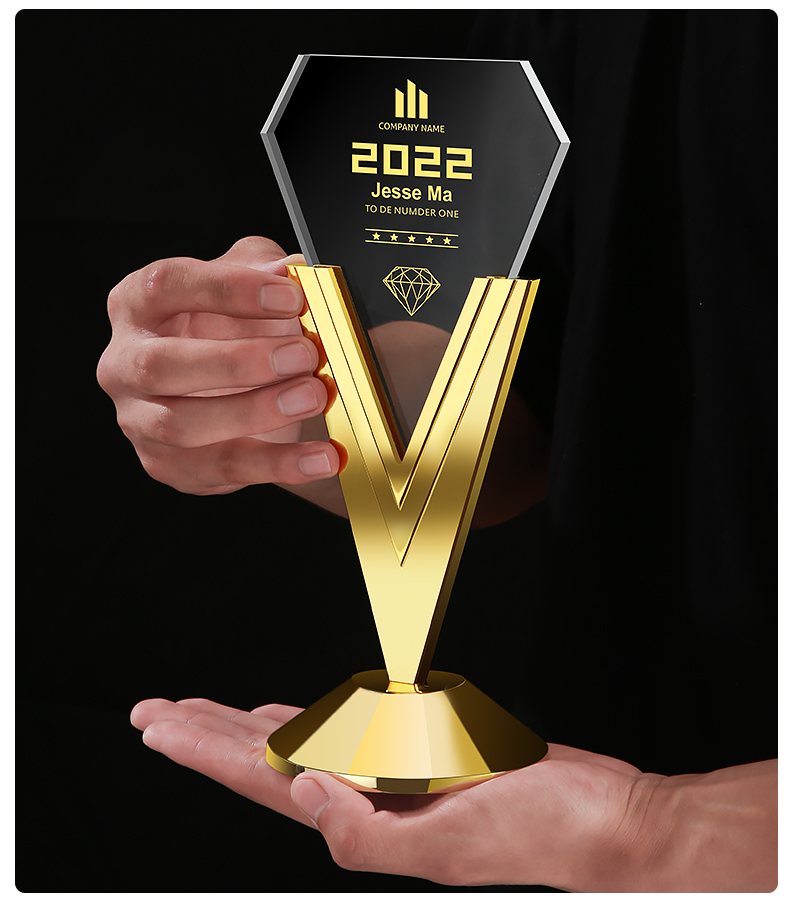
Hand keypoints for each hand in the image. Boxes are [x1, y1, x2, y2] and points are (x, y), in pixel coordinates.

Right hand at [97, 236, 341, 497]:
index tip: (291, 295)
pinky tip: (322, 457)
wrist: (239, 390)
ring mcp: (140, 420)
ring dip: (256, 411)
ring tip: (314, 396)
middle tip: (305, 354)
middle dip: (239, 361)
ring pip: (182, 425)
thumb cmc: (235, 327)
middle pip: (161, 364)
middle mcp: (125, 363)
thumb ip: (270, 267)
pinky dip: (280, 465)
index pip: (167, 286)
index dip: (229, 289)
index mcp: (138, 304)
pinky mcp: (170, 465)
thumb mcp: (252, 283)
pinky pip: (224, 469)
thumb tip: (295, 269)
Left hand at [130, 697, 646, 888]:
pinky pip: (345, 730)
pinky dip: (305, 720)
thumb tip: (300, 790)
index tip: (157, 723)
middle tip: (152, 711)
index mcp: (362, 819)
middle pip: (264, 762)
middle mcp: (365, 798)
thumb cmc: (536, 830)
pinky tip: (284, 718)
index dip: (203, 750)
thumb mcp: (446, 845)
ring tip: (199, 713)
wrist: (599, 819)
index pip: (262, 780)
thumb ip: (364, 832)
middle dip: (204, 734)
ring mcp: (390, 777)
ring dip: (244, 727)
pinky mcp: (420, 753)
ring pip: (298, 743)